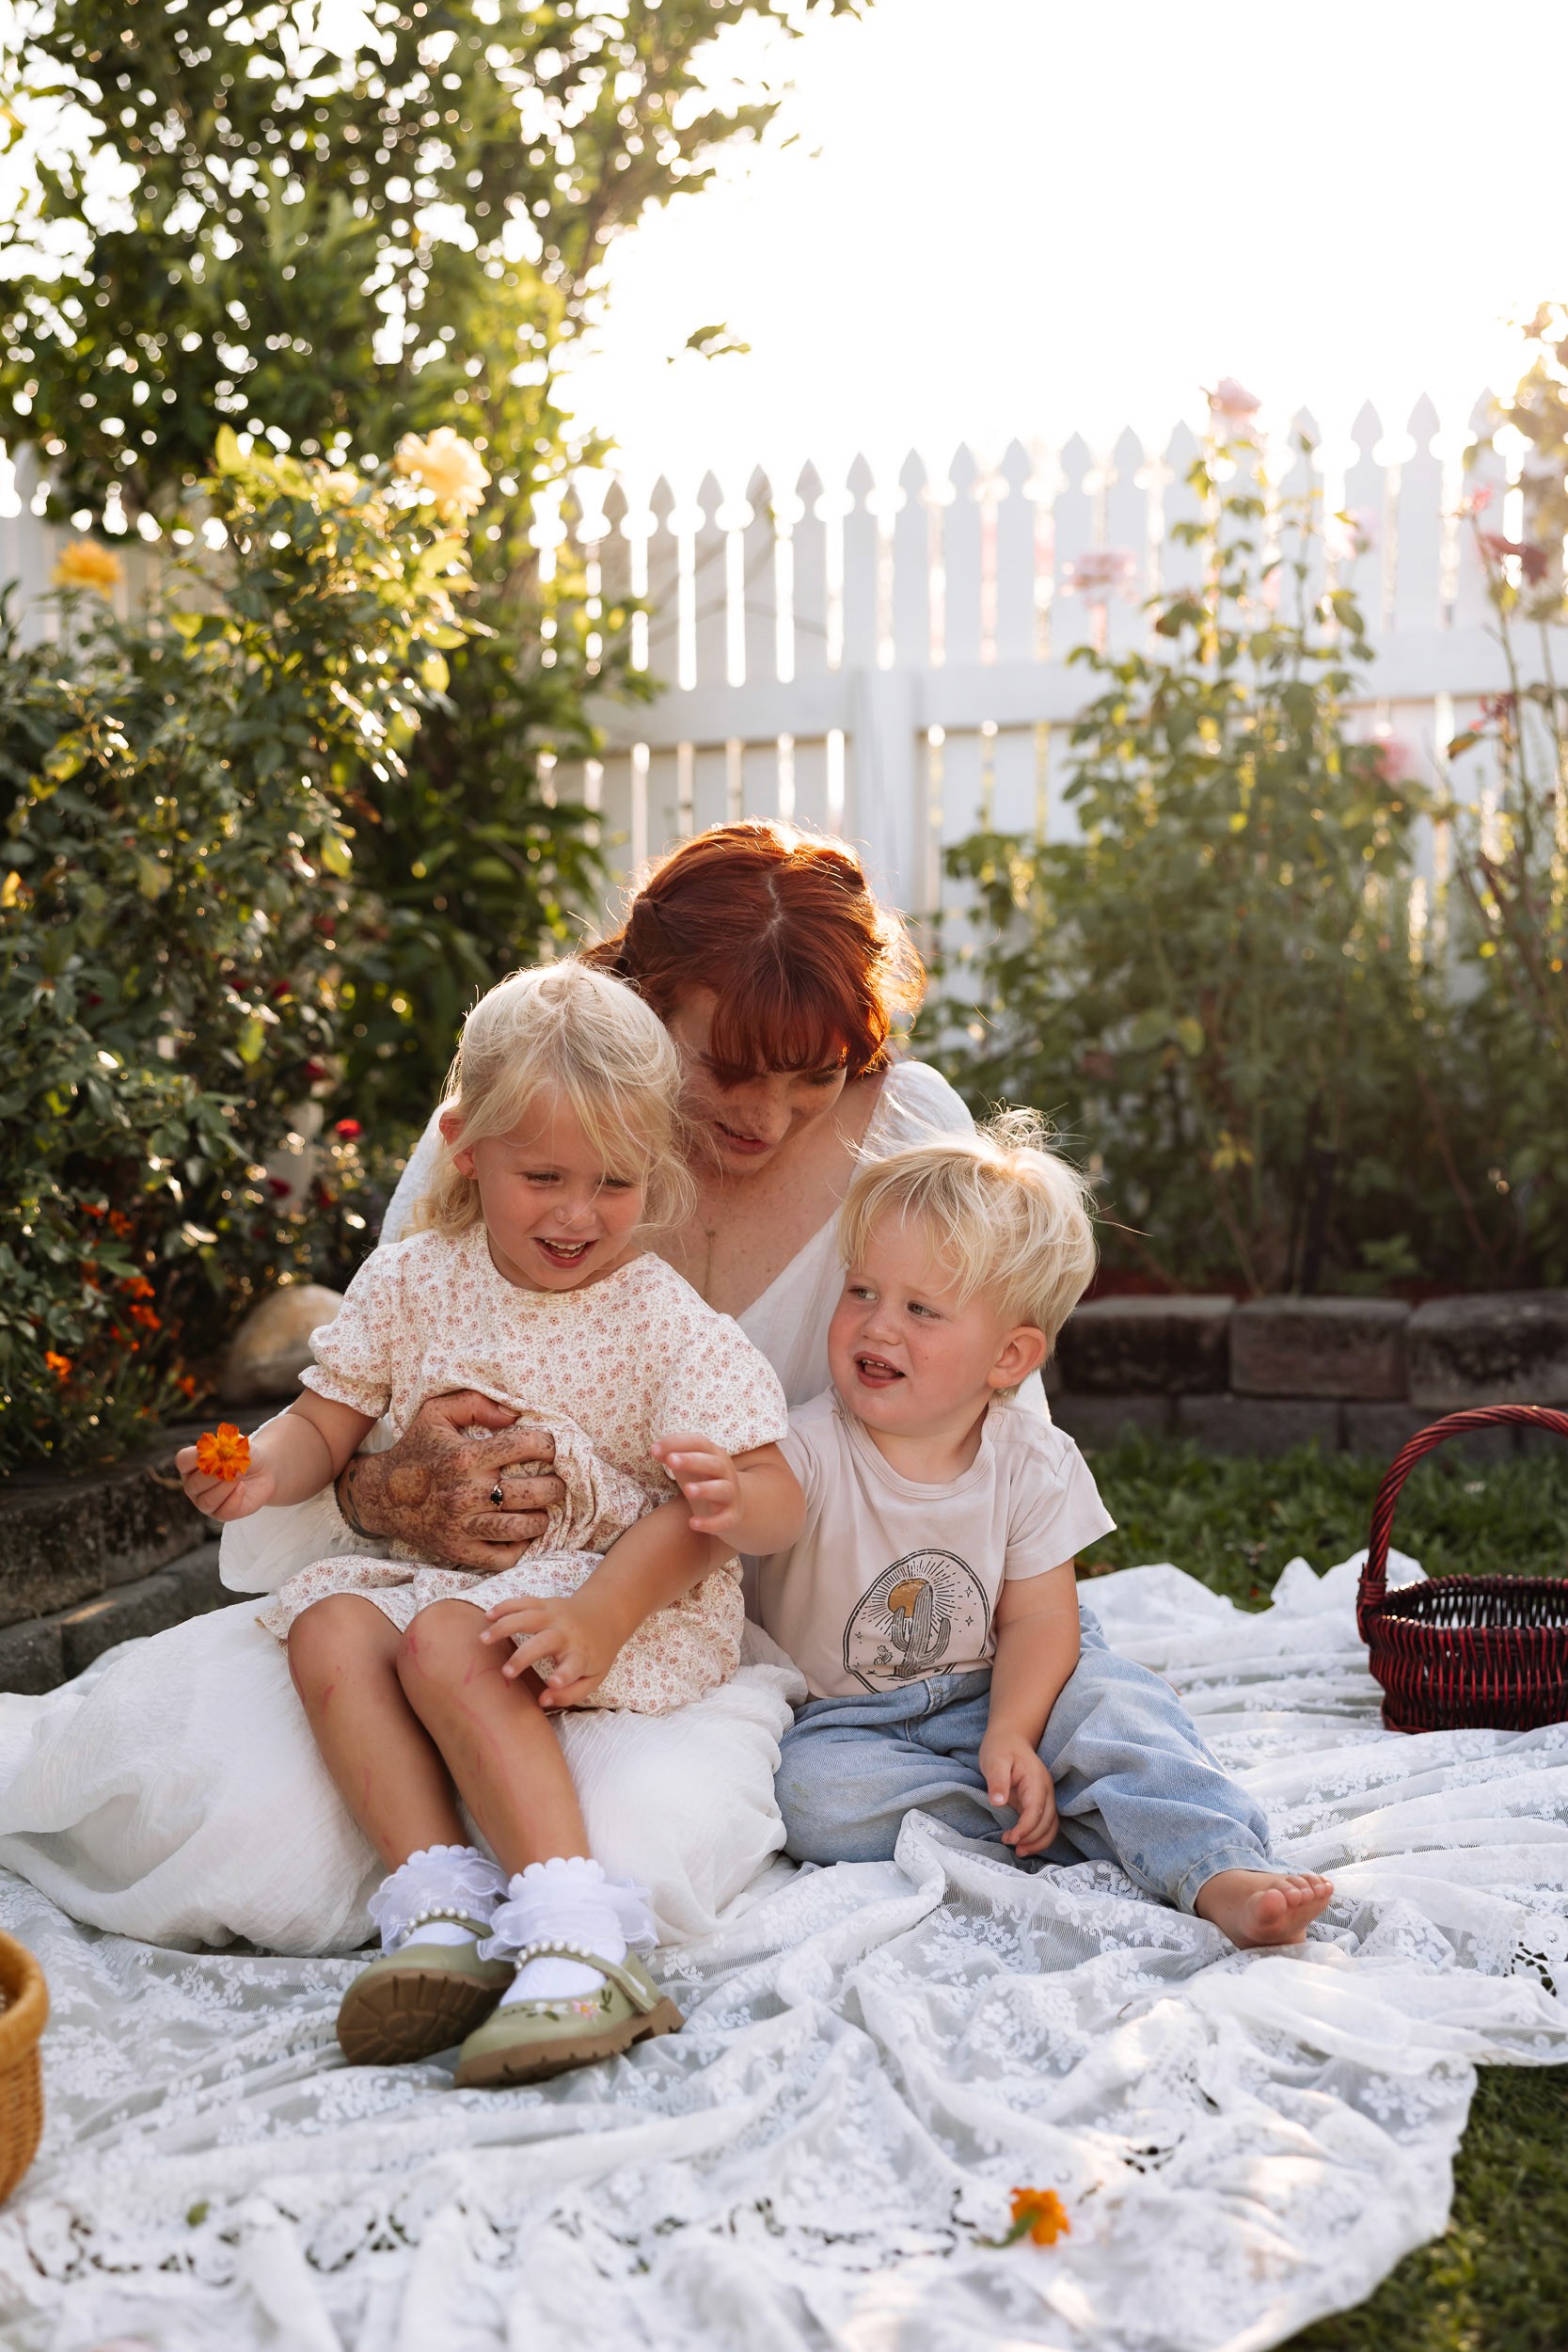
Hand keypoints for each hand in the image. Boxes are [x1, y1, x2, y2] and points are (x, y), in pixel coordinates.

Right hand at [176, 1444, 276, 1523]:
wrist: (263, 1469)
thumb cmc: (244, 1455)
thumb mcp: (238, 1445)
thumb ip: (228, 1446)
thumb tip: (220, 1451)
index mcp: (191, 1465)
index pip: (182, 1461)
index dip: (196, 1456)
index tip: (215, 1451)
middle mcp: (193, 1486)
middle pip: (194, 1484)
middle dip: (215, 1475)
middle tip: (232, 1466)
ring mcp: (204, 1502)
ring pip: (207, 1501)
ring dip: (226, 1487)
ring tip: (240, 1475)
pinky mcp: (221, 1514)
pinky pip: (224, 1512)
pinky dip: (235, 1498)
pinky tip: (242, 1487)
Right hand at [339, 1391, 565, 1568]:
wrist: (381, 1495)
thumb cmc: (416, 1449)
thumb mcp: (437, 1413)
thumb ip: (475, 1402)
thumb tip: (515, 1414)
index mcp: (465, 1457)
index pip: (526, 1446)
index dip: (548, 1445)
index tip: (549, 1448)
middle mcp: (465, 1493)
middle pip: (533, 1492)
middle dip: (556, 1485)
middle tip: (557, 1481)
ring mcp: (462, 1526)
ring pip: (522, 1528)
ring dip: (543, 1518)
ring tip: (543, 1509)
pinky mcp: (459, 1551)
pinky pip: (502, 1558)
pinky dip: (521, 1548)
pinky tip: (522, 1533)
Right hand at [482, 1588, 625, 1708]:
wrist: (606, 1614)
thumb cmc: (595, 1654)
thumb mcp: (593, 1678)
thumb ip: (570, 1694)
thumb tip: (543, 1701)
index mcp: (582, 1655)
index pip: (574, 1666)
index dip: (564, 1676)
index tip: (552, 1682)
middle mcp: (567, 1634)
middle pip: (544, 1642)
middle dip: (524, 1656)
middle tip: (506, 1673)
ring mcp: (555, 1615)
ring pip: (527, 1617)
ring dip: (505, 1626)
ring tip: (483, 1639)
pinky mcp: (546, 1603)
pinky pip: (523, 1602)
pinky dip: (505, 1607)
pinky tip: (488, 1616)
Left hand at [652, 1431, 744, 1539]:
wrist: (732, 1508)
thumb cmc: (704, 1481)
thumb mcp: (689, 1467)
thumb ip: (672, 1456)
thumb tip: (654, 1449)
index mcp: (714, 1455)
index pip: (699, 1442)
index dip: (677, 1443)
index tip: (654, 1449)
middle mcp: (726, 1472)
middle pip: (712, 1463)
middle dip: (691, 1461)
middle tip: (670, 1460)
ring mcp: (731, 1495)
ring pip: (722, 1490)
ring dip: (705, 1489)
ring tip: (688, 1490)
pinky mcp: (731, 1517)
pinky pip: (724, 1520)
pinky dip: (710, 1523)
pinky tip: (692, 1523)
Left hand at [977, 1728, 1058, 1856]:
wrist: (1010, 1738)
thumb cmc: (1001, 1748)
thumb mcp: (994, 1760)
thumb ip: (997, 1781)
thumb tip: (998, 1802)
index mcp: (1036, 1780)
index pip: (1036, 1810)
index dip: (1026, 1828)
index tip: (1010, 1838)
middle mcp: (1046, 1790)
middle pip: (1048, 1822)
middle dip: (1032, 1839)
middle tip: (1010, 1845)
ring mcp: (1045, 1797)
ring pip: (1051, 1826)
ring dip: (1038, 1842)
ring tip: (1019, 1851)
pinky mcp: (1039, 1802)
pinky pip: (1046, 1824)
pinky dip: (1038, 1837)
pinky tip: (1024, 1843)